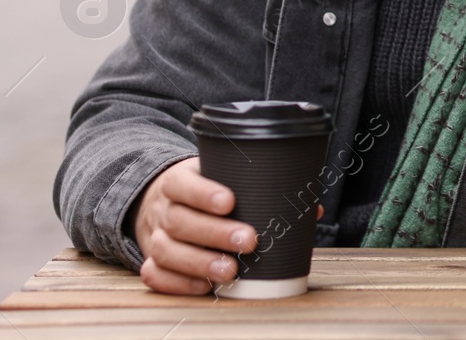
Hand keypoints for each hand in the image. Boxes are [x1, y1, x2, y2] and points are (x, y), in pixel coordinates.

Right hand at [131, 156, 322, 294]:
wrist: (161, 204)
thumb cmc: (205, 191)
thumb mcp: (223, 178)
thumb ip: (261, 189)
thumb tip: (313, 210)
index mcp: (179, 181)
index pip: (183, 183)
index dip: (203, 193)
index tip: (230, 201)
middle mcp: (163, 209)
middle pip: (180, 221)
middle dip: (215, 233)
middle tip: (249, 241)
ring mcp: (154, 236)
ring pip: (166, 251)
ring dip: (199, 263)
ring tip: (231, 271)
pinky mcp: (151, 261)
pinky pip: (155, 275)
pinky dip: (178, 283)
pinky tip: (204, 287)